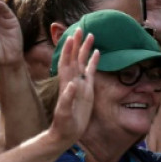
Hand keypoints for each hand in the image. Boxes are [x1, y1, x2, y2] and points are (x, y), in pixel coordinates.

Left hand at [47, 28, 97, 145]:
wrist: (66, 133)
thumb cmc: (63, 124)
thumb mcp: (63, 113)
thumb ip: (67, 99)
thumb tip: (72, 85)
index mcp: (66, 84)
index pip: (66, 63)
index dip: (67, 51)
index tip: (70, 38)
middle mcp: (72, 81)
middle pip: (74, 58)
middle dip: (76, 43)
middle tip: (81, 28)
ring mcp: (80, 84)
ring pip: (83, 62)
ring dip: (85, 49)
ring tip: (90, 35)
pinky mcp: (88, 90)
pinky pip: (91, 72)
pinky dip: (94, 62)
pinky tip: (97, 52)